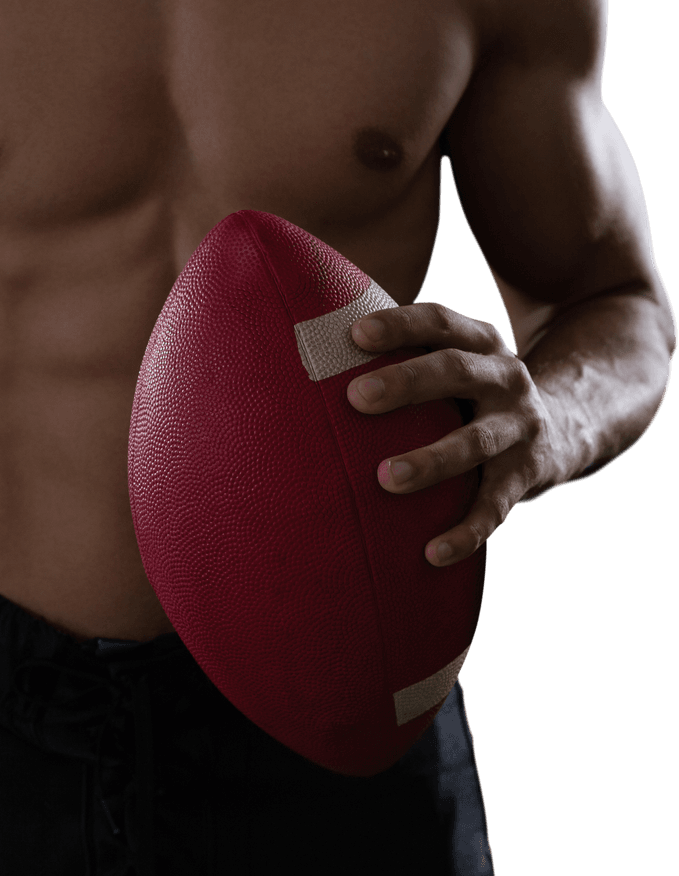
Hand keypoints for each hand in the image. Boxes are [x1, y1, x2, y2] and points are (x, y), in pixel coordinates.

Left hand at [346, 303, 563, 566]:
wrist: (569, 426)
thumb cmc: (470, 395)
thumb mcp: (453, 365)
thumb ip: (403, 358)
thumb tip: (306, 356)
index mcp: (479, 342)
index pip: (439, 322)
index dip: (400, 325)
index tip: (356, 334)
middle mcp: (504, 378)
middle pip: (456, 372)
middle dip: (407, 383)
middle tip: (357, 398)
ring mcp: (519, 427)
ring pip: (475, 443)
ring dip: (432, 460)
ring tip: (386, 478)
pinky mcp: (528, 475)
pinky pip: (495, 507)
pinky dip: (465, 532)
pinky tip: (431, 553)